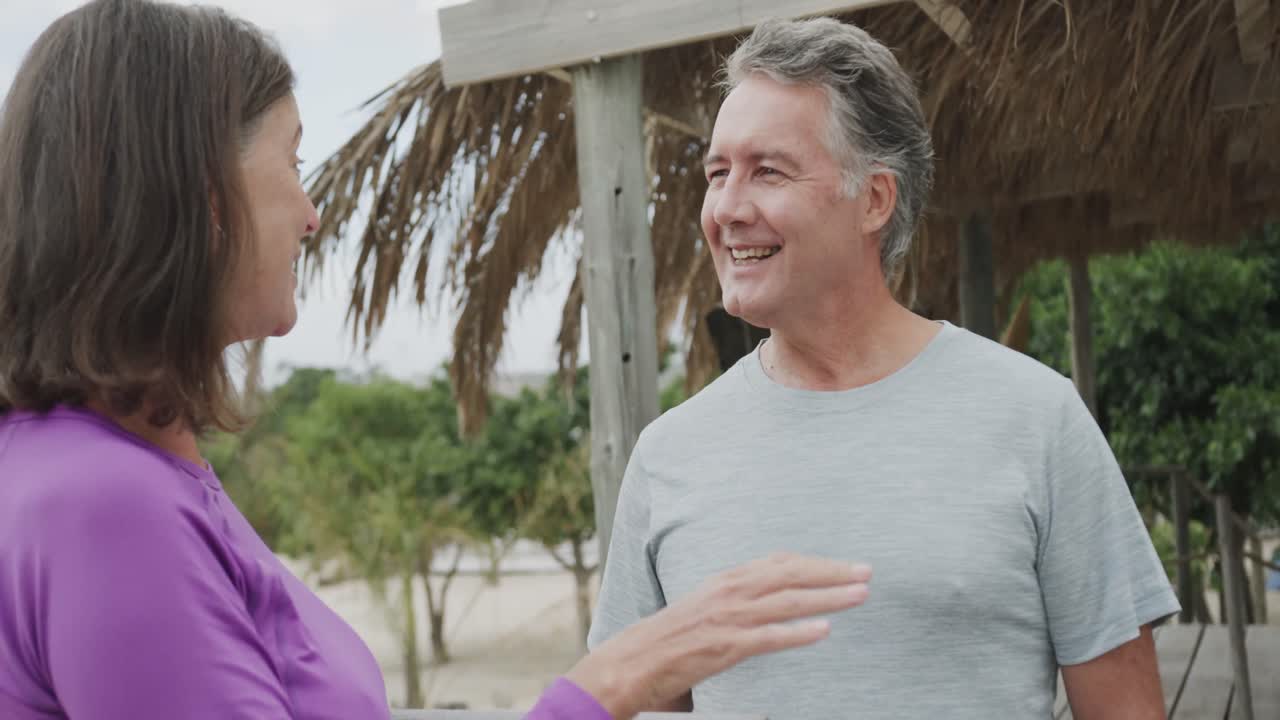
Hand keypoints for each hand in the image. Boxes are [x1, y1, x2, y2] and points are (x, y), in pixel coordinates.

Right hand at [566, 553, 871, 719]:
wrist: (634, 660)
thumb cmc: (672, 637)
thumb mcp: (708, 605)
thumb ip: (740, 597)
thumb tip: (774, 593)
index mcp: (727, 580)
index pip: (780, 562)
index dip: (816, 562)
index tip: (846, 565)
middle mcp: (730, 592)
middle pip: (790, 574)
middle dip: (832, 572)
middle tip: (867, 572)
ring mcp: (728, 618)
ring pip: (787, 601)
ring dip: (828, 597)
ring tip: (860, 596)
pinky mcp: (724, 647)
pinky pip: (768, 637)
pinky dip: (797, 632)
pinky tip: (824, 631)